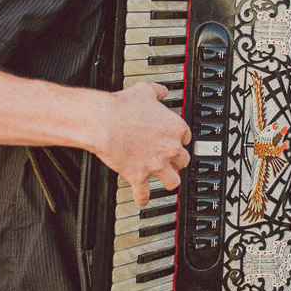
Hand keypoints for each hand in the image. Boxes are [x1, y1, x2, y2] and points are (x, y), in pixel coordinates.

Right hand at [91, 82, 189, 204]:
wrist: (104, 121)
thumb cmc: (123, 106)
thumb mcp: (144, 90)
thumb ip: (157, 91)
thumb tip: (161, 91)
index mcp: (174, 128)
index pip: (186, 137)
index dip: (178, 139)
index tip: (174, 140)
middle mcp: (169, 148)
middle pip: (183, 160)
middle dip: (177, 160)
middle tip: (172, 160)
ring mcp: (156, 164)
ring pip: (173, 181)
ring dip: (170, 181)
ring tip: (167, 182)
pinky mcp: (139, 176)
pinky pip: (144, 194)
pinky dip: (142, 198)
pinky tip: (142, 200)